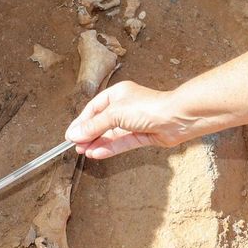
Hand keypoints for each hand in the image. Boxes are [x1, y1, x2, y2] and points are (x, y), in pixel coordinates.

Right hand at [65, 81, 195, 158]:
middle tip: (76, 146)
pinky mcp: (142, 136)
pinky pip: (121, 143)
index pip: (93, 108)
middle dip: (88, 134)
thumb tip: (75, 134)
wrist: (176, 118)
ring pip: (111, 134)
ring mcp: (134, 122)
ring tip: (83, 152)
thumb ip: (94, 125)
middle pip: (101, 122)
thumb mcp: (115, 114)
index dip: (81, 122)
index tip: (70, 135)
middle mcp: (125, 107)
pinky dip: (109, 148)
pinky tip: (96, 153)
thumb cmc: (148, 107)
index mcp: (117, 94)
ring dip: (97, 143)